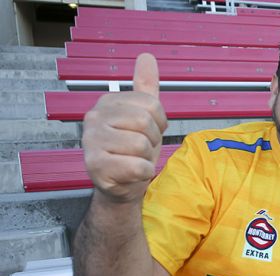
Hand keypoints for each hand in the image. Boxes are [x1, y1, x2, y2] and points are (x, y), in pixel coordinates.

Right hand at [82, 53, 167, 202]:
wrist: (122, 186)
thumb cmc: (134, 151)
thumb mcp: (145, 117)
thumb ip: (145, 87)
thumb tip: (147, 56)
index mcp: (108, 102)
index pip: (151, 104)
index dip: (159, 123)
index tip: (148, 133)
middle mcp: (94, 117)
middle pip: (145, 122)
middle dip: (152, 140)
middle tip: (141, 150)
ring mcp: (91, 141)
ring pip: (141, 144)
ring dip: (146, 157)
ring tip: (134, 160)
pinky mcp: (95, 166)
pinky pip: (137, 166)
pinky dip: (142, 173)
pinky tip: (130, 173)